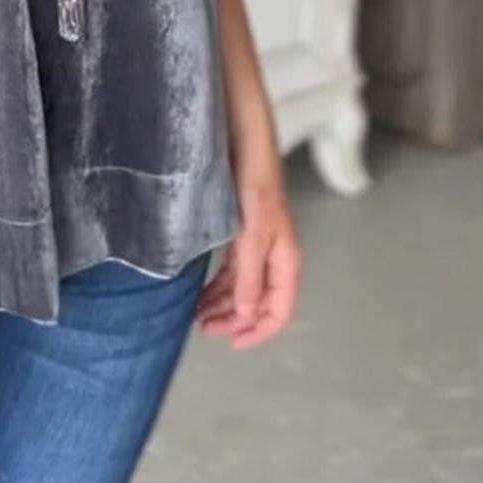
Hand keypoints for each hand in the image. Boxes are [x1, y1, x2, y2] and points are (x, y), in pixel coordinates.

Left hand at [196, 158, 301, 349]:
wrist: (243, 138)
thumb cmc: (253, 182)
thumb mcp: (251, 235)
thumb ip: (249, 277)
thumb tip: (248, 317)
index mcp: (285, 259)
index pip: (280, 311)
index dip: (259, 332)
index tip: (232, 344)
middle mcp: (274, 255)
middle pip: (259, 302)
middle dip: (234, 320)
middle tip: (202, 328)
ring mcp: (258, 243)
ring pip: (243, 286)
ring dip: (222, 304)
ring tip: (196, 314)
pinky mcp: (241, 231)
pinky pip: (232, 269)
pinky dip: (218, 284)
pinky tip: (200, 291)